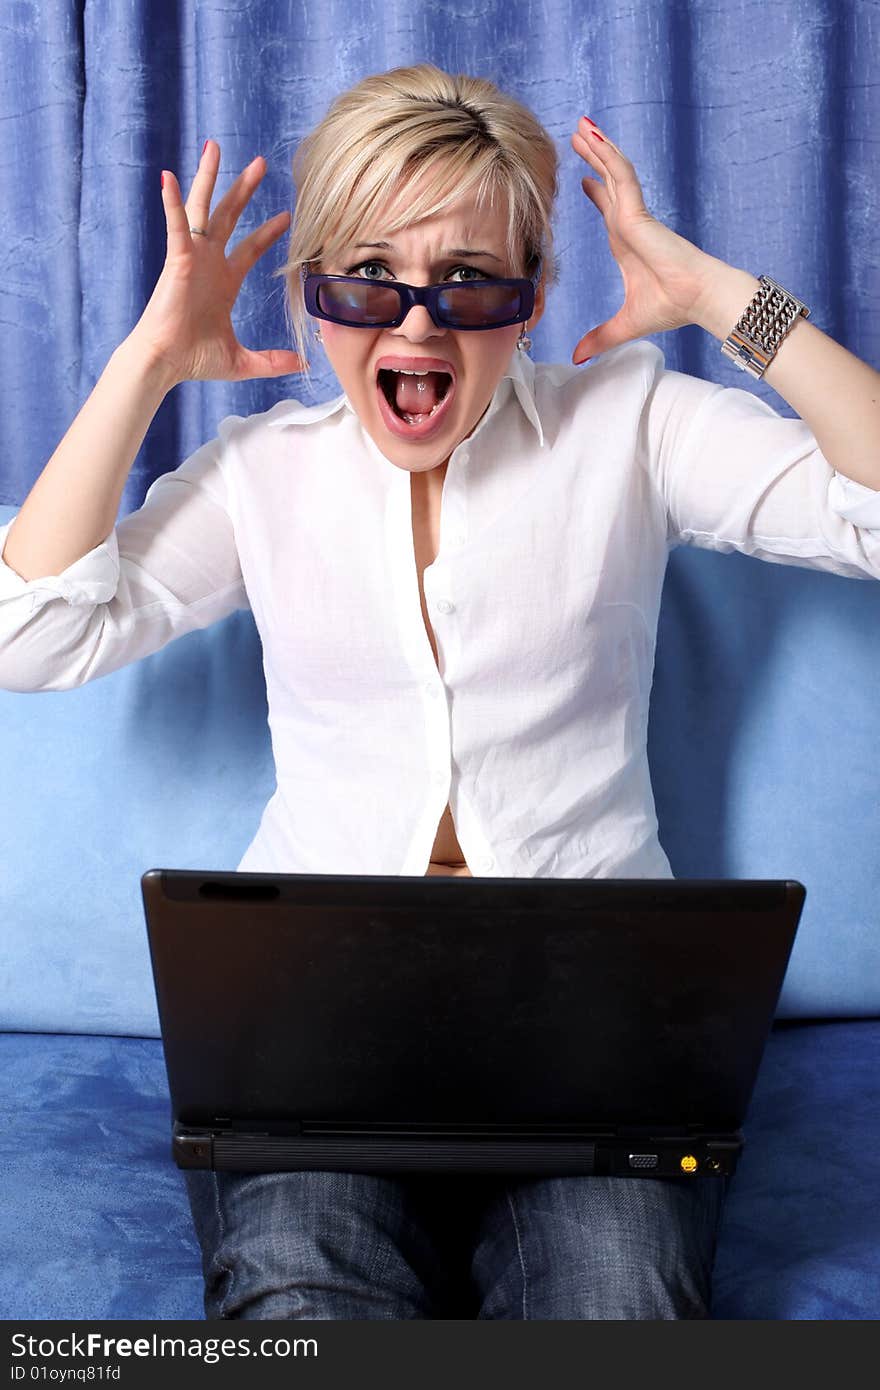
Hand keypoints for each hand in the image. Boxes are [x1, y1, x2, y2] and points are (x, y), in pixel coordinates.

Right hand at [131, 141, 304, 384]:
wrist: (166, 363)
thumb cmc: (194, 360)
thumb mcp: (243, 361)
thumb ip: (272, 361)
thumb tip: (302, 365)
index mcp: (224, 281)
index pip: (251, 248)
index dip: (268, 231)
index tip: (286, 215)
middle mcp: (208, 262)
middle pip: (228, 216)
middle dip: (243, 188)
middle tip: (260, 162)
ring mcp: (191, 257)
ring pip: (202, 208)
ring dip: (209, 178)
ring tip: (215, 147)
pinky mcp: (175, 260)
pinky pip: (175, 225)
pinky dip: (173, 201)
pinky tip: (171, 177)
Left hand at [569, 117, 719, 363]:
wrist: (696, 299)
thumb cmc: (672, 308)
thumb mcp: (623, 325)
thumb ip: (599, 337)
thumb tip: (576, 356)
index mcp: (628, 245)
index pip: (610, 213)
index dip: (597, 194)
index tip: (585, 181)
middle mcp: (631, 225)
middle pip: (608, 185)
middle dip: (594, 161)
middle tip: (577, 138)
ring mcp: (635, 215)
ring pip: (613, 173)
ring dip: (598, 149)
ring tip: (581, 126)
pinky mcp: (638, 212)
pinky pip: (621, 176)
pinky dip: (608, 156)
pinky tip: (594, 138)